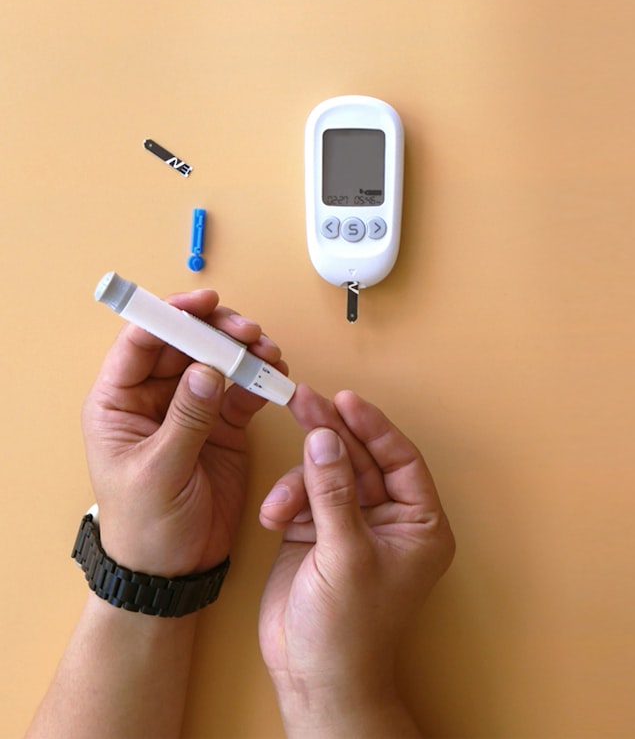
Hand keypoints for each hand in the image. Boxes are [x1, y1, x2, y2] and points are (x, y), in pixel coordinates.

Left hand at [81, 289, 286, 575]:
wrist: (173, 570)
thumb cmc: (146, 526)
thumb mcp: (160, 471)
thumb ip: (185, 419)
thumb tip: (208, 371)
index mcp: (119, 404)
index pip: (140, 344)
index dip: (169, 316)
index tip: (203, 304)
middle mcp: (154, 399)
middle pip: (185, 344)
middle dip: (218, 331)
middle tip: (249, 332)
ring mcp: (191, 409)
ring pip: (218, 361)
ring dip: (245, 352)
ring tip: (269, 354)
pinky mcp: (223, 426)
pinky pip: (243, 389)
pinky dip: (261, 379)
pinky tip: (276, 376)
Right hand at [258, 387, 455, 735]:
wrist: (314, 677)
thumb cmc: (349, 630)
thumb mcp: (345, 554)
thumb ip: (335, 491)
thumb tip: (325, 437)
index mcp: (419, 524)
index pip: (401, 459)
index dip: (374, 427)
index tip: (346, 401)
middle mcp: (390, 519)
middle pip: (363, 459)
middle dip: (332, 434)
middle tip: (304, 401)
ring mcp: (352, 524)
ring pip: (329, 474)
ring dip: (301, 479)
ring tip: (282, 503)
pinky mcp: (318, 532)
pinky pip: (304, 496)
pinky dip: (287, 500)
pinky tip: (275, 516)